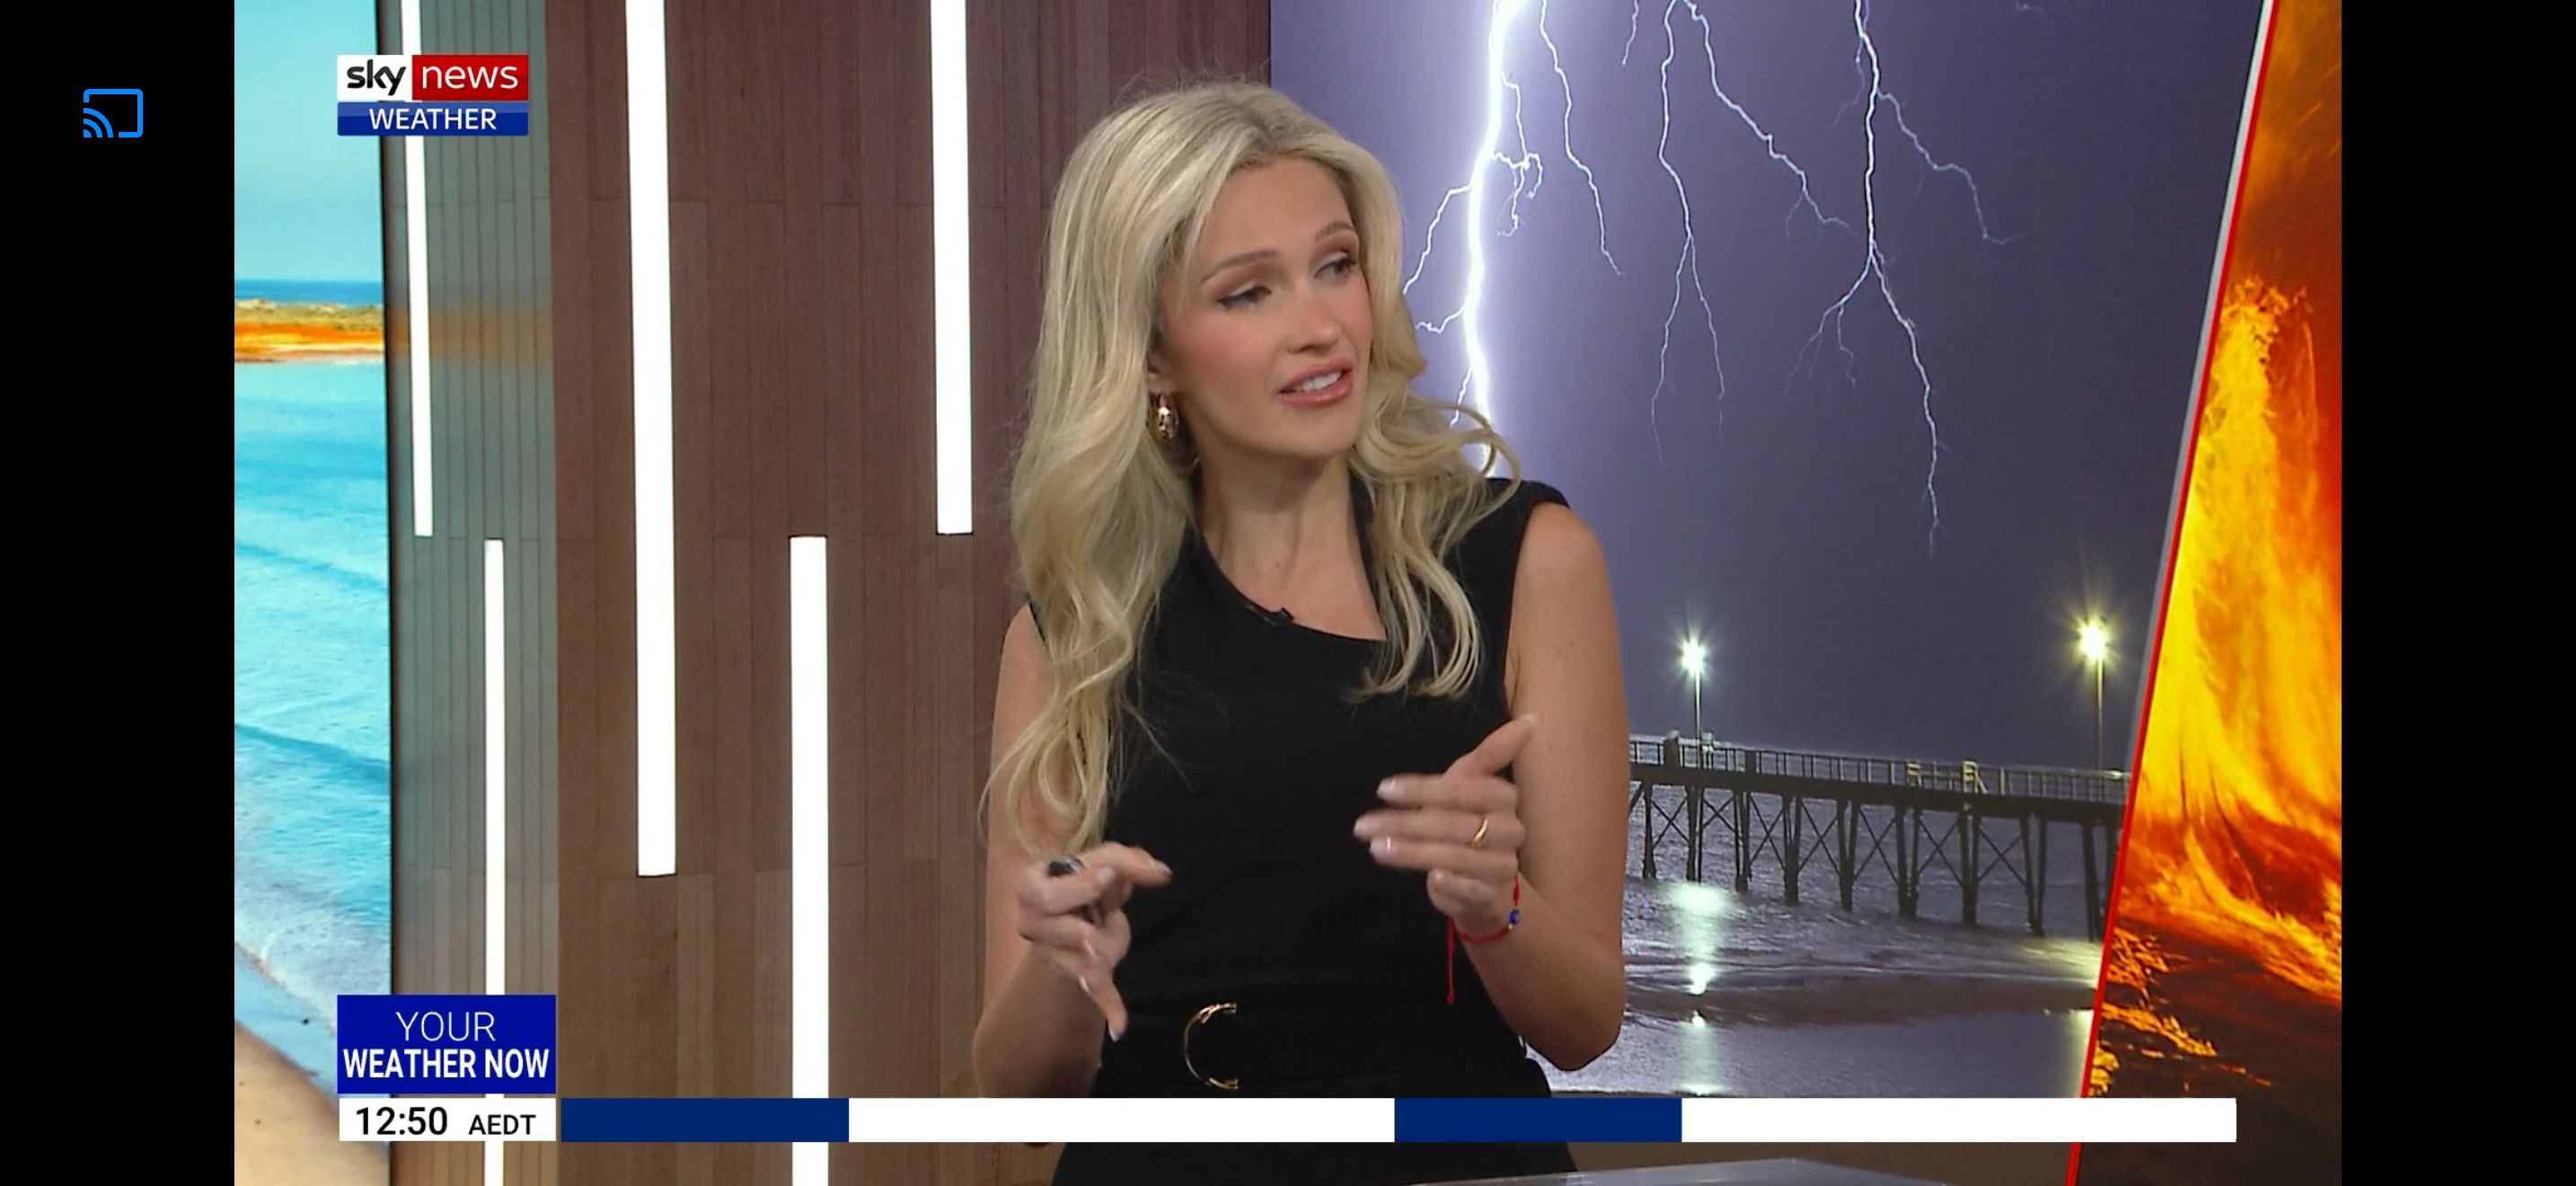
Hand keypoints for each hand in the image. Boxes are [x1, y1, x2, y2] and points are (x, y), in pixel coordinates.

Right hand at [1012, 843, 1170, 1039]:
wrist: (1079, 912)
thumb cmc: (1088, 882)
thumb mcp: (1105, 862)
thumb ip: (1130, 862)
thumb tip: (1162, 872)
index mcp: (1031, 887)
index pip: (1046, 892)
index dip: (1078, 886)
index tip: (1110, 877)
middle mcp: (1032, 922)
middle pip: (1050, 928)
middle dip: (1079, 927)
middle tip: (1099, 924)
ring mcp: (1051, 953)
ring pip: (1075, 961)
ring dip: (1100, 952)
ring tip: (1109, 950)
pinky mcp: (1075, 973)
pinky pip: (1092, 990)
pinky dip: (1109, 1007)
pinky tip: (1120, 1027)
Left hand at [1354, 715, 1537, 934]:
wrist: (1487, 884)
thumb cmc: (1472, 822)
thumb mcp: (1474, 784)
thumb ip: (1492, 753)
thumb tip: (1531, 719)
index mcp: (1504, 797)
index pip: (1463, 790)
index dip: (1423, 789)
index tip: (1382, 789)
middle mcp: (1509, 830)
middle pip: (1454, 824)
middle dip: (1406, 823)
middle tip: (1364, 825)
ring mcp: (1502, 865)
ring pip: (1456, 856)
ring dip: (1414, 853)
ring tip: (1376, 847)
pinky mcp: (1491, 896)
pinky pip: (1472, 890)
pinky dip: (1451, 885)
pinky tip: (1430, 879)